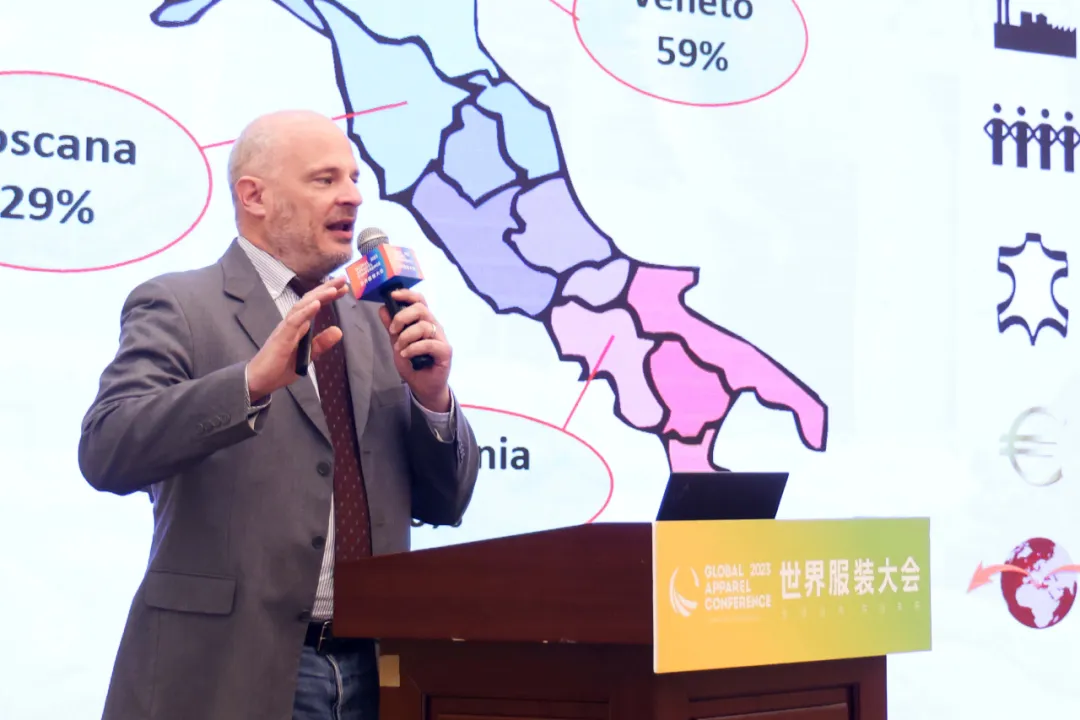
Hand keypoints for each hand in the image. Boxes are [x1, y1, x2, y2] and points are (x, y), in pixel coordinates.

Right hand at [246, 278, 347, 399]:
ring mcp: (285, 328)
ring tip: (333, 288)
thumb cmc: (280, 368)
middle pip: (309, 300)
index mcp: (298, 326)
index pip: (314, 305)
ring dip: (318, 296)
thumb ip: (321, 343)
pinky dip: (305, 312)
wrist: (259, 380)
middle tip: (343, 279)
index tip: (344, 287)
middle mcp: (292, 323)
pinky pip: (294, 321)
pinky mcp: (281, 337)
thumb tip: (339, 331)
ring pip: (302, 307)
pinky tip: (317, 304)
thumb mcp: (308, 356)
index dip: (328, 295)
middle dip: (326, 289)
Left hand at [379, 288, 451, 411]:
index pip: (419, 300)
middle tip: (393, 330)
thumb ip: (392, 327)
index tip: (393, 295)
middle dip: (403, 317)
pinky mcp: (445, 351)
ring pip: (424, 326)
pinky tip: (406, 355)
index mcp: (424, 321)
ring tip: (399, 349)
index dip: (407, 294)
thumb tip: (382, 308)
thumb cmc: (413, 364)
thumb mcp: (397, 343)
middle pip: (421, 309)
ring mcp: (441, 338)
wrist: (424, 386)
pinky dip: (414, 348)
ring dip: (406, 337)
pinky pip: (429, 343)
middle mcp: (434, 326)